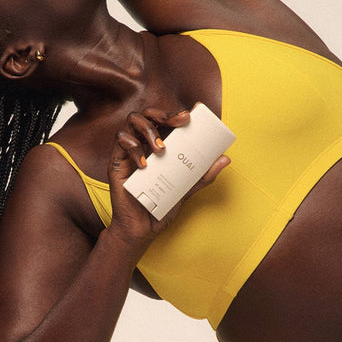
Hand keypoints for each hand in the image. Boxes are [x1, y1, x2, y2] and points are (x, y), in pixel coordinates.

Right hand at [106, 106, 228, 250]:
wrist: (143, 228)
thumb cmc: (161, 206)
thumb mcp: (187, 188)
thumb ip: (203, 175)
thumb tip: (225, 159)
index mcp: (157, 145)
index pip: (163, 120)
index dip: (174, 112)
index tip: (190, 115)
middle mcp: (142, 144)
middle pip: (147, 114)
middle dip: (163, 113)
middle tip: (179, 123)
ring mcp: (128, 152)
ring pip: (131, 122)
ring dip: (148, 130)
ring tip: (161, 150)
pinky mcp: (116, 162)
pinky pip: (119, 142)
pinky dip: (133, 148)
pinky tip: (144, 164)